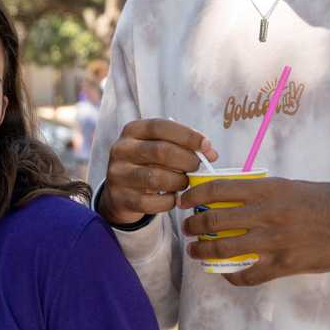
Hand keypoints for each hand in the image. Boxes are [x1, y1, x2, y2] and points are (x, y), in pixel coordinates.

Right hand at [98, 118, 217, 226]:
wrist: (120, 192)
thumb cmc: (148, 164)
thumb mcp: (159, 147)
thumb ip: (183, 146)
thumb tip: (211, 154)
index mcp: (133, 130)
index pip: (160, 126)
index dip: (187, 135)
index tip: (207, 146)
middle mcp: (121, 150)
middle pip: (160, 151)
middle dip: (186, 160)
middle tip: (197, 167)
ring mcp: (118, 175)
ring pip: (156, 178)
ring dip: (178, 181)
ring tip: (185, 182)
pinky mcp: (121, 198)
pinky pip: (151, 202)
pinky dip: (168, 201)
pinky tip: (174, 198)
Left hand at [179, 175, 329, 286]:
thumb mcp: (295, 186)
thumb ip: (266, 191)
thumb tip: (236, 196)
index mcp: (270, 190)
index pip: (219, 189)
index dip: (195, 195)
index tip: (184, 200)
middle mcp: (268, 215)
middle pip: (215, 220)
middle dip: (194, 225)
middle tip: (189, 228)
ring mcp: (275, 242)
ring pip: (225, 249)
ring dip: (204, 252)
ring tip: (197, 251)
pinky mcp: (284, 265)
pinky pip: (248, 275)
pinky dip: (232, 276)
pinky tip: (226, 273)